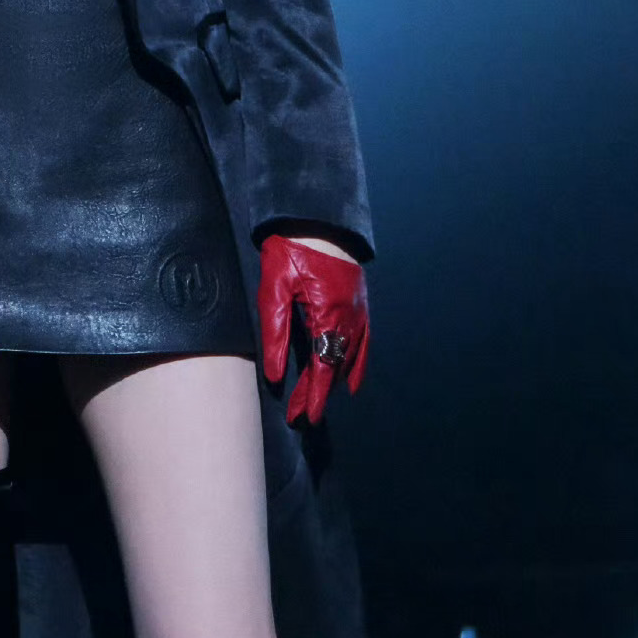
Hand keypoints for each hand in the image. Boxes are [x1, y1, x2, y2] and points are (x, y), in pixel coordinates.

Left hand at [257, 235, 368, 429]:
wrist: (316, 219)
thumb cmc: (289, 250)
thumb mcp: (274, 289)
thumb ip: (275, 333)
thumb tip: (275, 374)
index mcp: (327, 314)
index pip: (322, 367)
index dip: (314, 395)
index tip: (305, 418)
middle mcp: (349, 317)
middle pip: (334, 366)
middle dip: (318, 393)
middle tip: (302, 417)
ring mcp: (358, 311)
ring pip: (348, 356)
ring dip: (332, 381)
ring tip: (315, 401)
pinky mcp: (360, 304)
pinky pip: (363, 342)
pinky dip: (356, 364)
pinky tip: (351, 383)